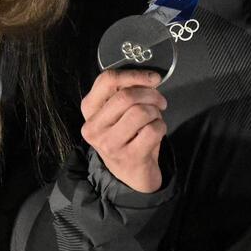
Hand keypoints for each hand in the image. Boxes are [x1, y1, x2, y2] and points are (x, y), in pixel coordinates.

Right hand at [81, 69, 166, 191]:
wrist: (131, 175)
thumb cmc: (127, 137)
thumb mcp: (118, 113)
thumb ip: (127, 92)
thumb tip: (151, 78)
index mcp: (89, 109)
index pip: (107, 80)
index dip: (134, 75)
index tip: (154, 78)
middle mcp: (94, 127)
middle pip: (126, 96)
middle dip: (151, 95)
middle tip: (160, 102)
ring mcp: (109, 144)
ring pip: (140, 112)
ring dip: (156, 113)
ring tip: (155, 119)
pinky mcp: (129, 157)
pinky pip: (153, 130)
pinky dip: (161, 127)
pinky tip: (156, 133)